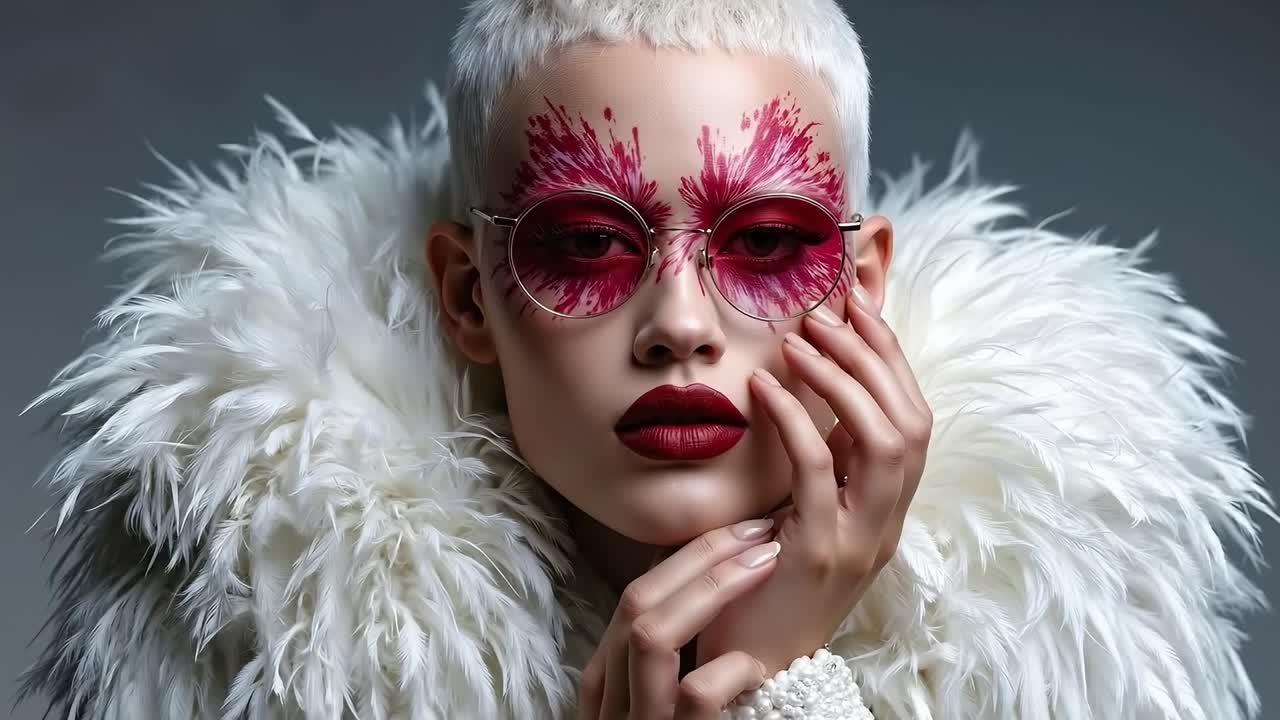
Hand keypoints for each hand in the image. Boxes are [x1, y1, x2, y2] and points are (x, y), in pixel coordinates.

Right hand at [576, 520, 783, 718]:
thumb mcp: (663, 694)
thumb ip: (670, 651)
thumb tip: (707, 580)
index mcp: (611, 681)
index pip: (636, 596)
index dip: (683, 554)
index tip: (735, 528)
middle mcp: (615, 699)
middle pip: (636, 602)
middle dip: (700, 554)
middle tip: (758, 527)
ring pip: (652, 635)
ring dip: (712, 587)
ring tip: (766, 562)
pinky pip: (697, 691)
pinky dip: (729, 668)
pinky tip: (758, 665)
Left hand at [696, 287, 931, 673]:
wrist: (749, 664)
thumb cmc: (763, 582)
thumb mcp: (800, 513)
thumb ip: (820, 464)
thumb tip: (809, 391)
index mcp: (887, 507)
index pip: (912, 418)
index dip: (890, 358)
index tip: (857, 307)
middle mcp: (888, 522)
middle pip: (912, 421)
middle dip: (875, 356)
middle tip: (829, 312)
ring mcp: (862, 540)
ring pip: (886, 442)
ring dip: (845, 381)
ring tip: (802, 340)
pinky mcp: (821, 554)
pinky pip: (820, 472)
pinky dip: (798, 420)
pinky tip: (767, 387)